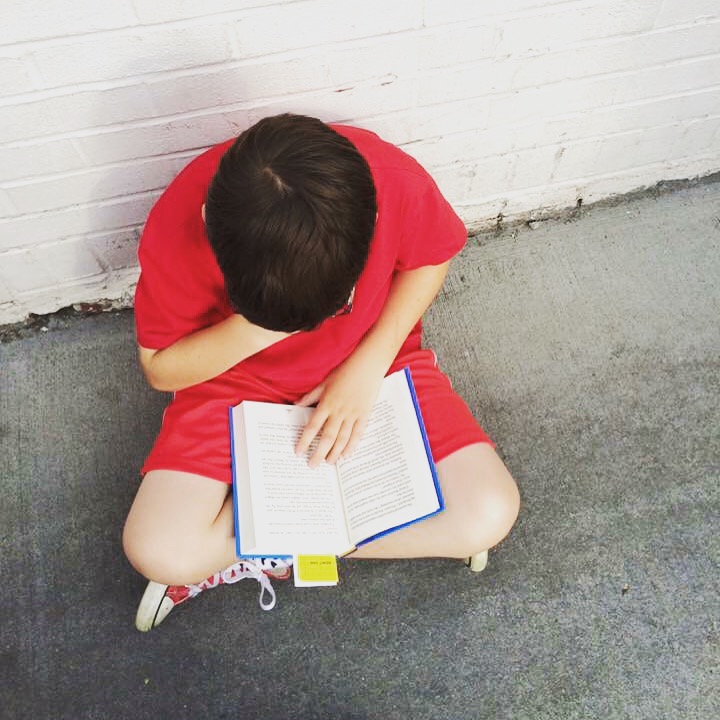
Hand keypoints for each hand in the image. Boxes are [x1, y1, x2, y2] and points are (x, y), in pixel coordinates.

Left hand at [294, 353, 386, 467]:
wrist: (368, 365)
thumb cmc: (345, 371)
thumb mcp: (324, 382)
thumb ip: (310, 396)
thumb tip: (296, 404)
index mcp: (327, 403)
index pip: (313, 426)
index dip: (305, 441)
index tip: (298, 452)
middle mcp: (339, 411)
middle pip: (327, 437)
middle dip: (319, 453)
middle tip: (313, 465)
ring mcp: (353, 414)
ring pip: (342, 438)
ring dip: (335, 453)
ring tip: (329, 463)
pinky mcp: (365, 415)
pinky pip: (358, 434)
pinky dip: (352, 445)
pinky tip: (347, 454)